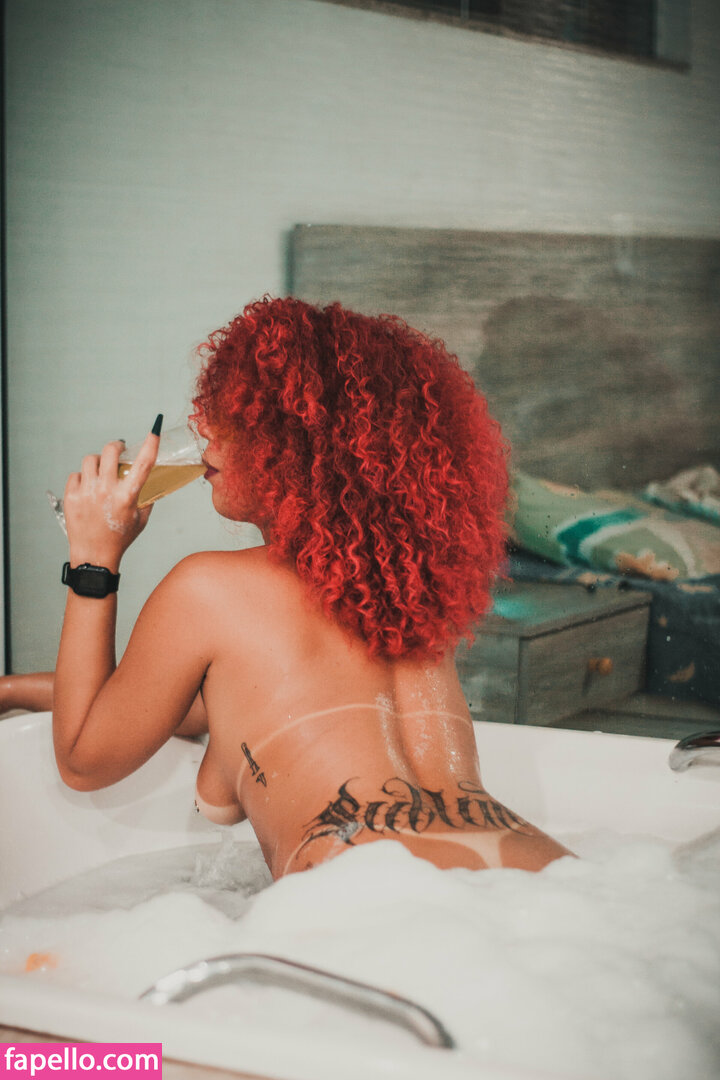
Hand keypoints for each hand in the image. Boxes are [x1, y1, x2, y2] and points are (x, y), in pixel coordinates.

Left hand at [63, 430, 159, 569]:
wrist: (93, 555)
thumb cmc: (119, 538)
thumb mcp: (140, 519)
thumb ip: (146, 498)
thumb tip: (149, 481)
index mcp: (127, 496)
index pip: (143, 464)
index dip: (151, 444)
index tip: (154, 431)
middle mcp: (106, 491)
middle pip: (110, 451)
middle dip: (116, 446)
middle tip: (118, 449)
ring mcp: (86, 492)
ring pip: (90, 460)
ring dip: (98, 461)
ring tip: (101, 470)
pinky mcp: (71, 496)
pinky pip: (76, 475)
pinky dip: (83, 478)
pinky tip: (87, 488)